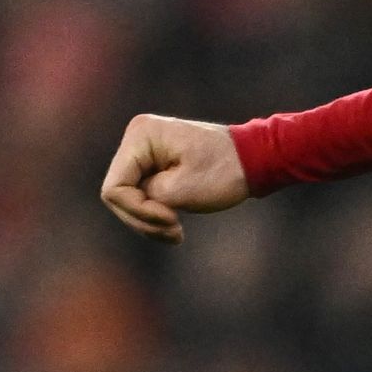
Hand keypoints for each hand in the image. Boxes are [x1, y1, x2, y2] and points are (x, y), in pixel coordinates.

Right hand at [99, 114, 248, 241]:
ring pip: (129, 199)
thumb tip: (129, 202)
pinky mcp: (153, 164)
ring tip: (177, 235)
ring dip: (150, 222)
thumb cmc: (226, 171)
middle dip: (144, 219)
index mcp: (141, 136)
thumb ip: (146, 198)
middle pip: (118, 194)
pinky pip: (142, 195)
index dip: (138, 211)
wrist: (256, 158)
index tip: (172, 219)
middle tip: (176, 233)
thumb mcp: (182, 191)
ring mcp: (144, 151)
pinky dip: (156, 215)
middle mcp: (137, 138)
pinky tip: (175, 228)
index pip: (115, 188)